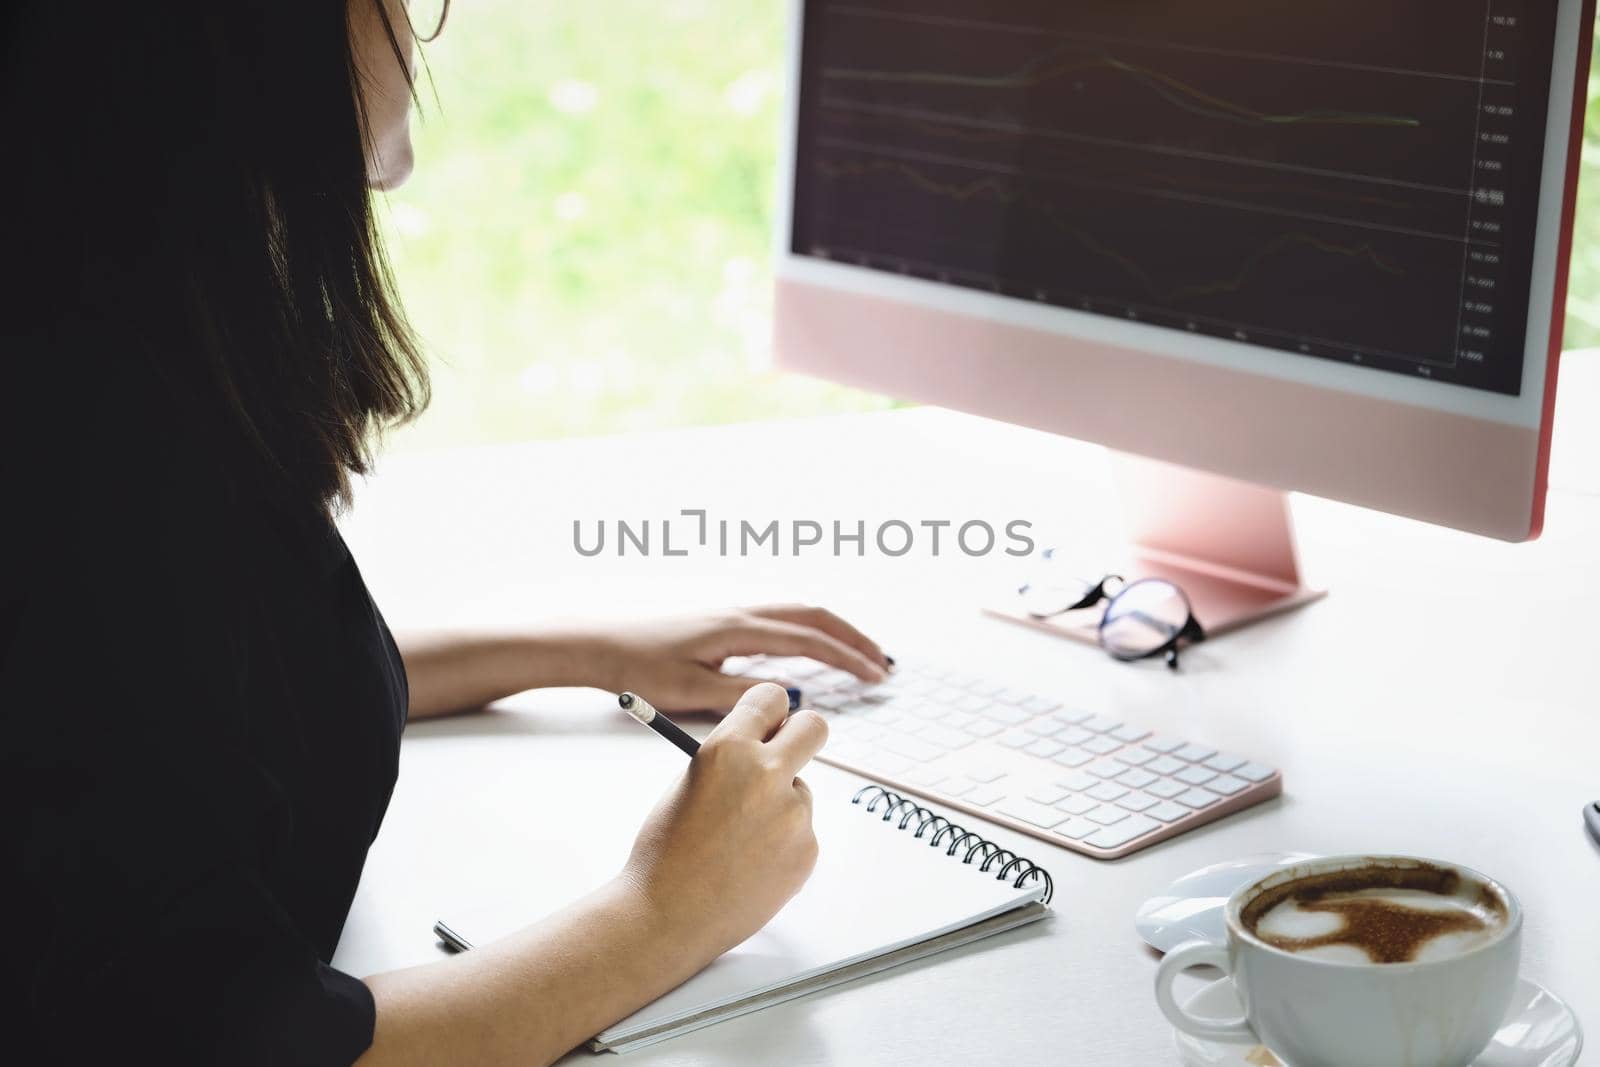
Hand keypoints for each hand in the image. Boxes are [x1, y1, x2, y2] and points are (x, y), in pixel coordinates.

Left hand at [589, 604, 889, 712]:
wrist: (594, 640)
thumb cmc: (635, 666)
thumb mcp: (690, 692)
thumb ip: (744, 697)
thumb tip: (794, 698)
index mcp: (738, 627)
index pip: (808, 641)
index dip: (847, 659)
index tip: (875, 676)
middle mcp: (741, 610)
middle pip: (814, 615)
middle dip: (853, 637)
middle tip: (883, 663)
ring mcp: (731, 610)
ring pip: (798, 612)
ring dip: (833, 631)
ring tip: (858, 653)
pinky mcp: (721, 617)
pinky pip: (779, 617)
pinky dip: (808, 629)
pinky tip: (811, 648)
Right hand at [619, 683, 825, 957]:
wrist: (668, 916)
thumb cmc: (666, 851)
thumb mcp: (690, 782)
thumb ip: (732, 759)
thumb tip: (768, 744)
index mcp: (728, 748)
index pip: (771, 698)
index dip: (769, 711)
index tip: (770, 721)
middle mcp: (767, 773)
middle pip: (814, 728)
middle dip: (802, 733)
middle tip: (787, 751)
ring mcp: (793, 813)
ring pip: (800, 790)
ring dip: (780, 805)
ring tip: (738, 841)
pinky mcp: (808, 850)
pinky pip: (800, 831)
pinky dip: (781, 843)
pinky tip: (748, 865)